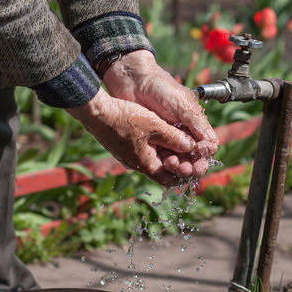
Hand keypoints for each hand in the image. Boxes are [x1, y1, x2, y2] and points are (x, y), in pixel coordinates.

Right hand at [67, 88, 198, 185]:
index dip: (185, 174)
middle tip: (192, 152)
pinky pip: (146, 151)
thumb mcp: (154, 126)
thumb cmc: (123, 118)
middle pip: (164, 170)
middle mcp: (138, 164)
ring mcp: (130, 156)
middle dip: (179, 162)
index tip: (196, 164)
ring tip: (182, 141)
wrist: (96, 112)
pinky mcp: (126, 147)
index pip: (170, 180)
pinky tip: (165, 133)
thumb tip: (191, 146)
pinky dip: (158, 146)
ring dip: (169, 152)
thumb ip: (174, 137)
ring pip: (156, 159)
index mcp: (145, 165)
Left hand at [102, 50, 218, 175]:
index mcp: (195, 124)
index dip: (204, 154)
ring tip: (171, 164)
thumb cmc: (160, 87)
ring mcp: (167, 139)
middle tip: (185, 168)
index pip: (207, 146)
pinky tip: (161, 165)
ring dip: (178, 167)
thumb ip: (196, 123)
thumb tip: (210, 145)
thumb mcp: (182, 104)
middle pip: (194, 158)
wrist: (132, 81)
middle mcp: (183, 134)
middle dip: (192, 166)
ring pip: (178, 161)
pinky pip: (161, 160)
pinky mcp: (152, 143)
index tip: (197, 153)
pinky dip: (163, 165)